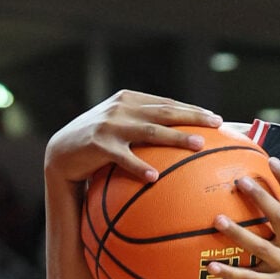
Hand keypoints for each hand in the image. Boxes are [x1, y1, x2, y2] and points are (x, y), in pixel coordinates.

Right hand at [44, 90, 222, 186]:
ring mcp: (110, 125)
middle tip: (217, 124)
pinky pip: (124, 157)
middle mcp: (122, 107)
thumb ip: (145, 129)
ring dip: (175, 137)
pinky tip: (154, 178)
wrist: (61, 153)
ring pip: (150, 130)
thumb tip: (180, 141)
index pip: (168, 103)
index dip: (193, 109)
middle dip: (193, 117)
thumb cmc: (99, 145)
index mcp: (130, 100)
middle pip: (165, 111)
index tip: (218, 119)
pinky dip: (139, 166)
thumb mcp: (121, 129)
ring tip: (197, 145)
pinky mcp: (98, 145)